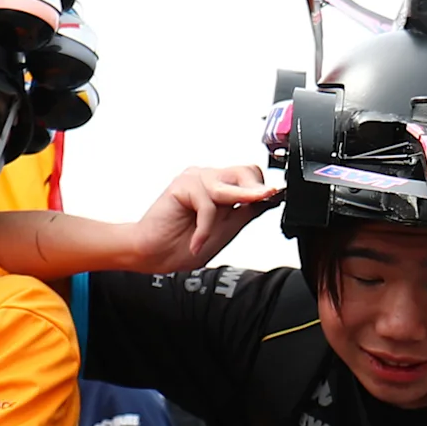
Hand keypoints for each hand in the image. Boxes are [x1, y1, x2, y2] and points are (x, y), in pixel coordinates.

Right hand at [129, 165, 280, 273]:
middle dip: (254, 191)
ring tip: (209, 236)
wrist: (152, 255)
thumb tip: (271, 199)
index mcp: (221, 187)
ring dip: (226, 215)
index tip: (274, 198)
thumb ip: (246, 212)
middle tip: (257, 204)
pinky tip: (196, 241)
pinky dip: (205, 228)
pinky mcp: (182, 184)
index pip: (251, 176)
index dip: (263, 189)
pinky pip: (208, 204)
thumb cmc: (181, 244)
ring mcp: (195, 178)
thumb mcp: (226, 230)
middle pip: (246, 171)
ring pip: (229, 187)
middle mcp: (209, 178)